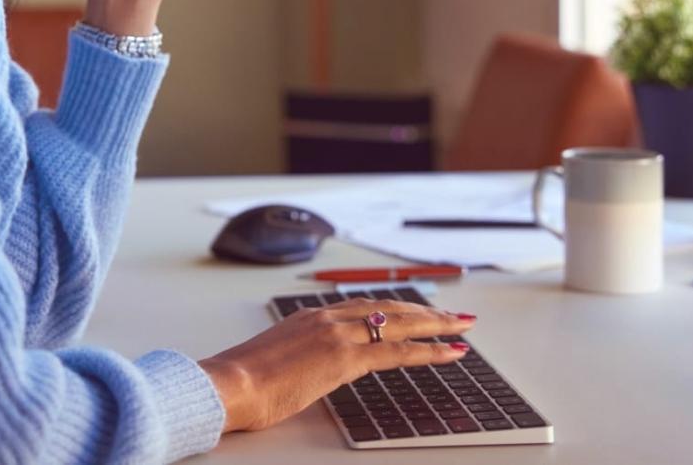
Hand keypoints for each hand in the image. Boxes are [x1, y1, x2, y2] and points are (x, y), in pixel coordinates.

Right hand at [198, 299, 475, 433]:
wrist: (230, 385)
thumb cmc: (244, 381)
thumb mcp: (277, 360)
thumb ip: (300, 357)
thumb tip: (310, 369)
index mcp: (311, 316)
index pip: (365, 307)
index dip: (396, 309)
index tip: (417, 313)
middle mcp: (328, 317)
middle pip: (390, 308)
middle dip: (427, 312)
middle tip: (455, 315)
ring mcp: (338, 334)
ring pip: (401, 323)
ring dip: (436, 325)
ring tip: (462, 327)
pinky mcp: (345, 357)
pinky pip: (399, 352)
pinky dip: (430, 351)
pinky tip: (450, 352)